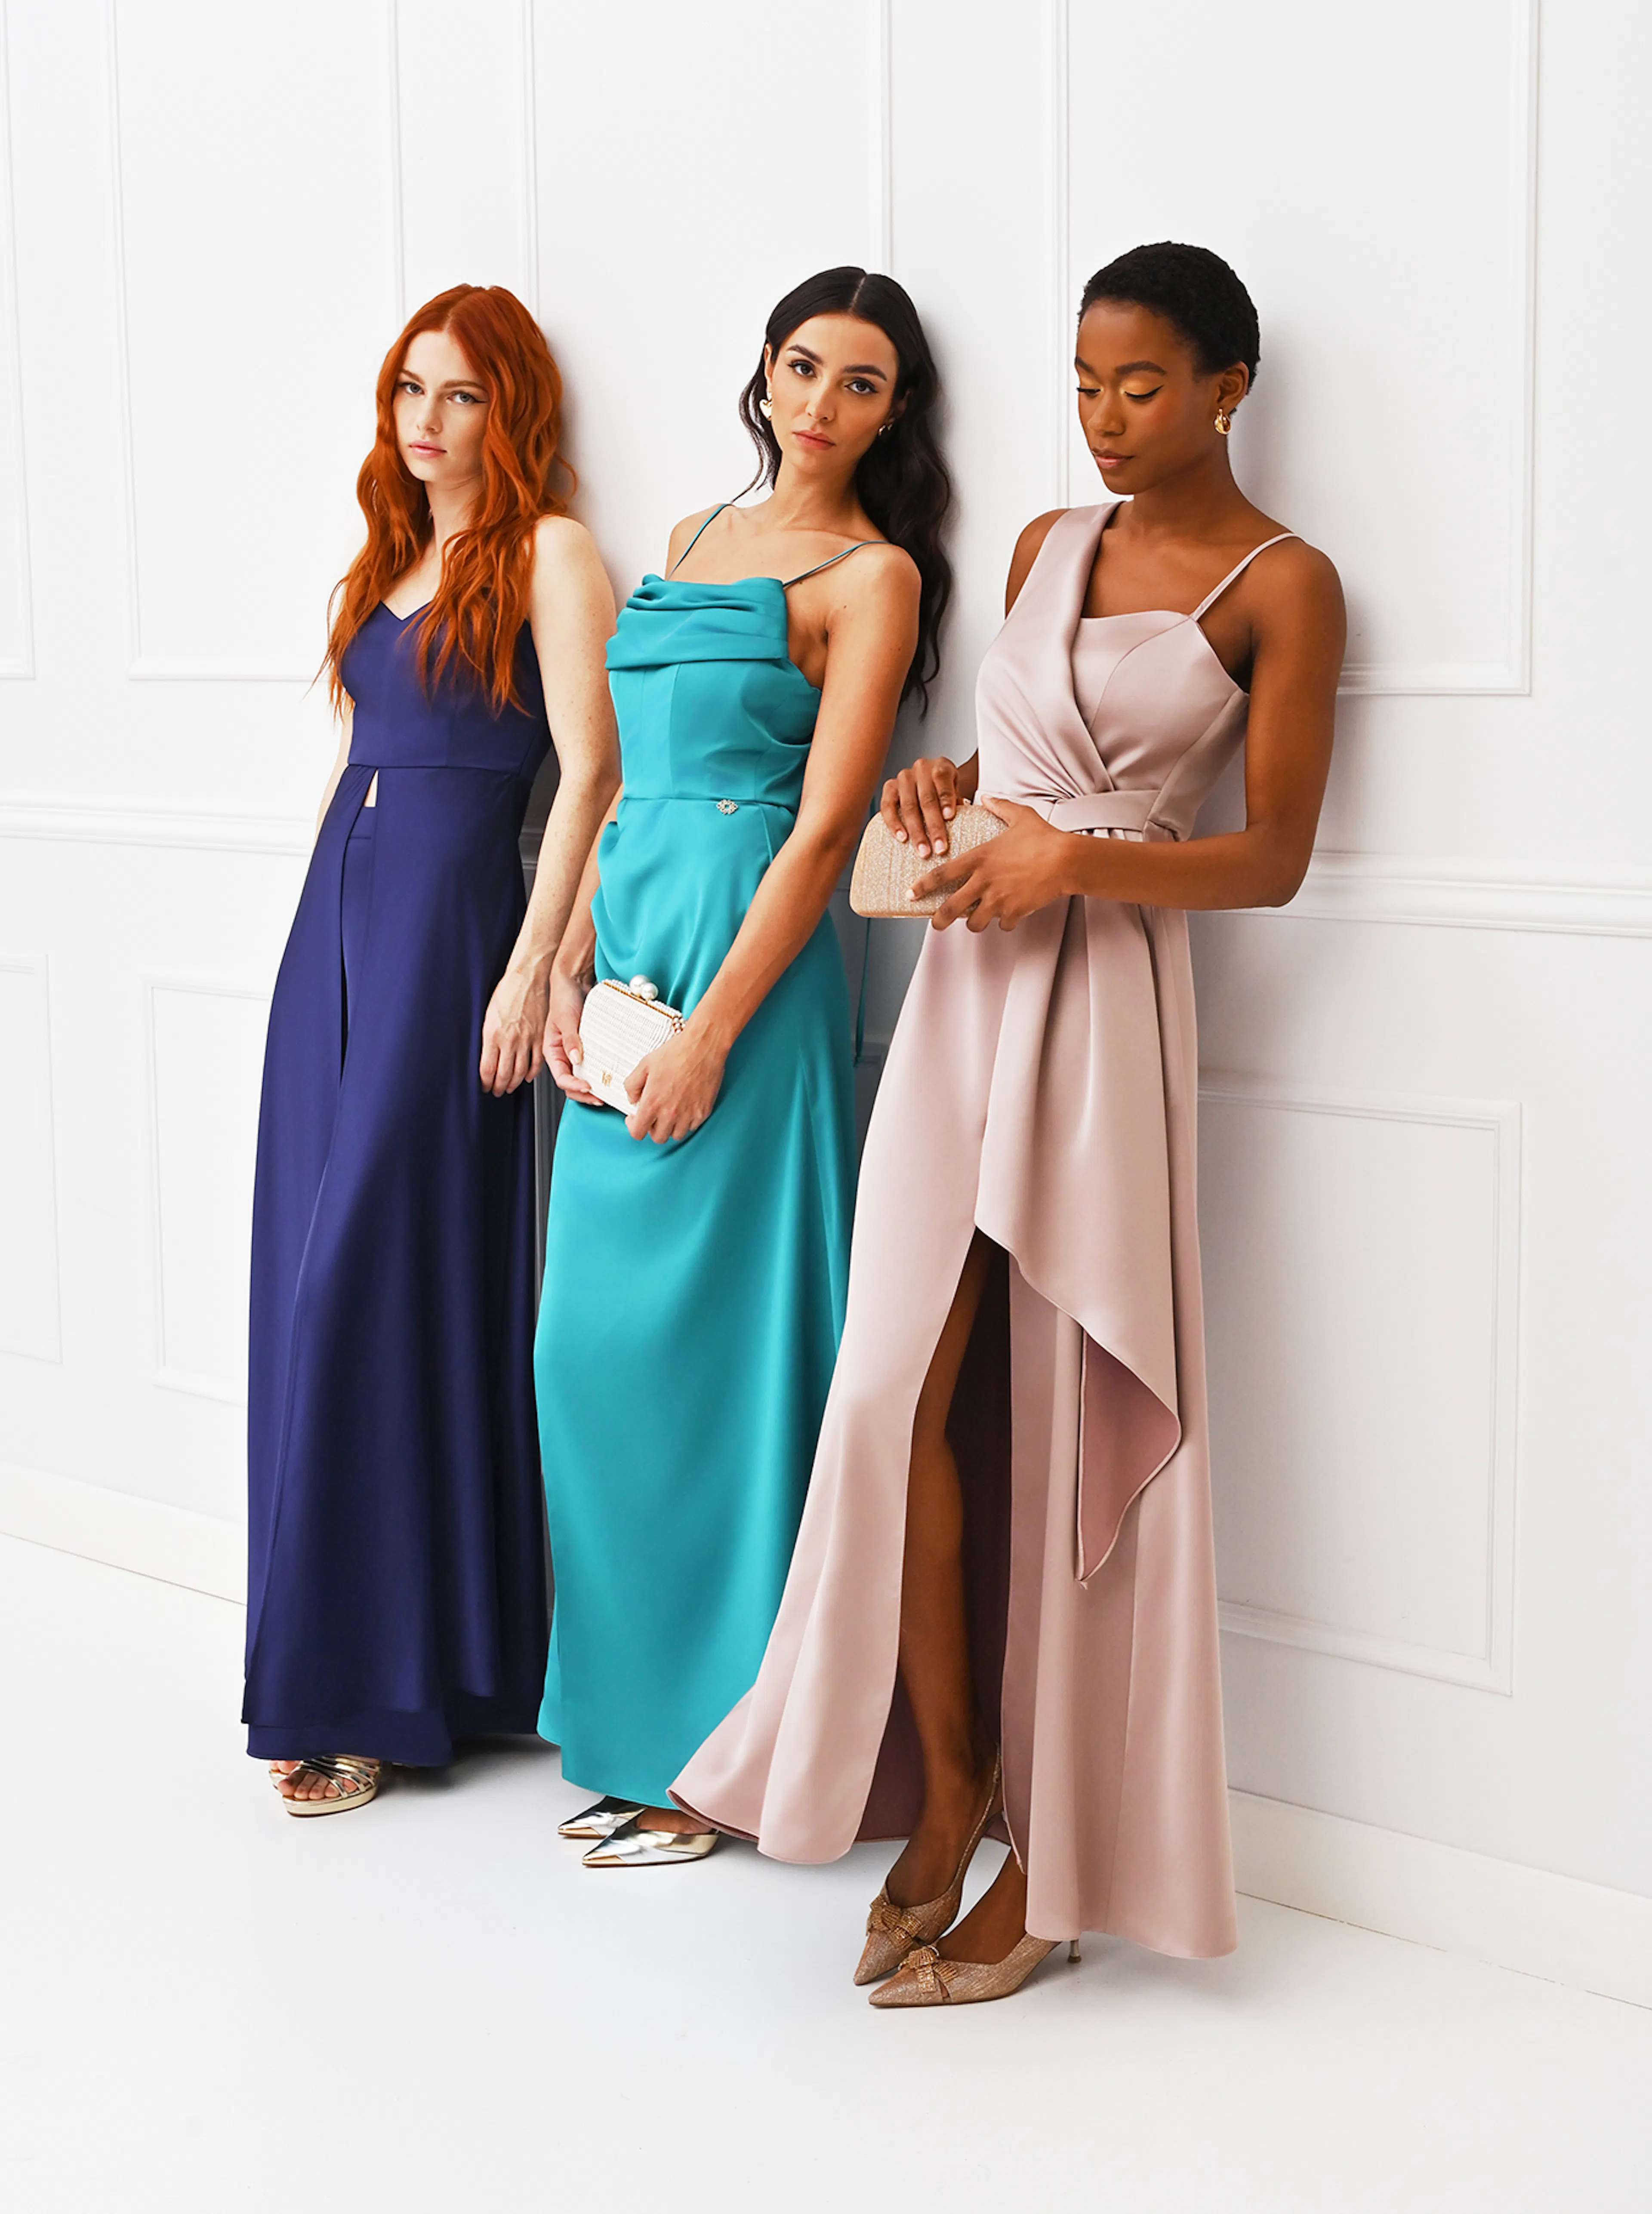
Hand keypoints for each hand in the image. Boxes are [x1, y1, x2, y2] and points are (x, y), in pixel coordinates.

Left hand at [479, 965, 549, 1094]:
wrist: (528, 978)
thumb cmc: (507, 992)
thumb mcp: (488, 1014)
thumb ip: (487, 1037)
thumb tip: (484, 1054)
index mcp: (493, 1035)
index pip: (487, 1068)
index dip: (485, 1082)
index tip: (484, 1086)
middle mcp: (510, 1040)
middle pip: (503, 1074)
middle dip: (498, 1087)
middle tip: (496, 1091)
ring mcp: (527, 1040)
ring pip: (520, 1072)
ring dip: (513, 1083)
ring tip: (509, 1087)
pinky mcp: (540, 1037)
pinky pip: (536, 1062)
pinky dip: (531, 1073)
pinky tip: (526, 1077)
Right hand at [544, 964, 603, 1107]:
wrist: (576, 981)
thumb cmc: (565, 997)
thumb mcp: (566, 1019)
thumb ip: (570, 1040)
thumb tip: (576, 1059)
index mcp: (552, 1052)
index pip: (561, 1077)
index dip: (574, 1086)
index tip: (588, 1087)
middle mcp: (564, 1055)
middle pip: (572, 1083)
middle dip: (585, 1093)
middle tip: (601, 1097)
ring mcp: (577, 1052)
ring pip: (583, 1077)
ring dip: (594, 1087)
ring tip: (607, 1092)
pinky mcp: (589, 1047)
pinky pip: (594, 1064)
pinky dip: (601, 1073)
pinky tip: (610, 1076)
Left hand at [623, 1022, 728, 1143]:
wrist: (703, 1046)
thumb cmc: (675, 1052)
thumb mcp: (644, 1064)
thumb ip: (632, 1084)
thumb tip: (632, 1099)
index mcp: (652, 1102)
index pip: (638, 1132)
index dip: (633, 1127)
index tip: (634, 1118)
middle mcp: (670, 1113)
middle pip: (658, 1138)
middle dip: (652, 1128)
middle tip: (653, 1114)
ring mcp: (688, 1114)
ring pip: (676, 1135)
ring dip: (670, 1127)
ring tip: (669, 1112)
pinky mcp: (703, 1111)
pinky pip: (692, 1127)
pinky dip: (686, 1121)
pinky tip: (684, 1107)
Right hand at [879, 751, 979, 859]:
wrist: (929, 778)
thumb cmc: (944, 788)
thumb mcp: (956, 790)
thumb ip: (957, 803)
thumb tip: (959, 825)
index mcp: (941, 766)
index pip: (942, 781)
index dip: (946, 800)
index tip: (949, 818)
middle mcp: (921, 768)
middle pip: (927, 799)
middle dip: (934, 826)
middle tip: (939, 848)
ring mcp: (904, 777)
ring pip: (908, 806)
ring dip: (916, 831)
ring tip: (923, 851)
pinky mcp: (890, 786)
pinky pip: (887, 806)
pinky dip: (894, 823)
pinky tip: (902, 838)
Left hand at [910, 796, 1073, 930]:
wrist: (1066, 860)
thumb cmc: (1044, 837)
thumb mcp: (1020, 816)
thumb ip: (999, 807)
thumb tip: (986, 797)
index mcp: (979, 858)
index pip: (942, 874)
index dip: (923, 886)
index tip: (911, 894)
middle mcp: (984, 881)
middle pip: (951, 908)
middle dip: (939, 920)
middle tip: (936, 924)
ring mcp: (998, 899)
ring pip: (975, 922)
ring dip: (975, 922)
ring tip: (978, 919)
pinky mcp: (1015, 912)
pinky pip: (1003, 924)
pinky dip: (1005, 922)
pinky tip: (1010, 915)